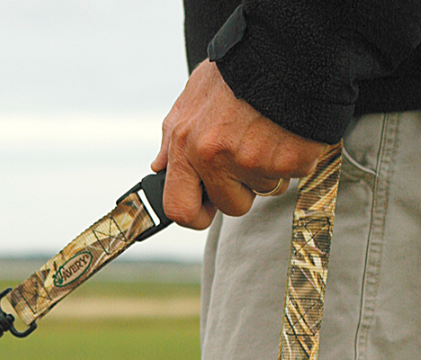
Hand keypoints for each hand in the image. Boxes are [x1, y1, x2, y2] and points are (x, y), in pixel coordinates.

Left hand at [152, 60, 326, 228]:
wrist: (283, 47)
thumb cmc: (235, 72)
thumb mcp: (191, 98)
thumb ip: (172, 137)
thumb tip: (160, 166)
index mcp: (184, 145)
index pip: (178, 209)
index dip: (195, 216)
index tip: (207, 210)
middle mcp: (213, 156)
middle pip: (230, 205)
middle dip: (242, 190)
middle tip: (249, 159)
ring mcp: (250, 161)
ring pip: (264, 190)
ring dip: (269, 170)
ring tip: (269, 133)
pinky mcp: (286, 160)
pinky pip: (293, 175)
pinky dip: (295, 158)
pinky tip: (288, 131)